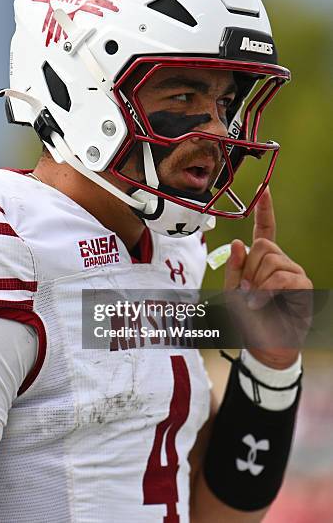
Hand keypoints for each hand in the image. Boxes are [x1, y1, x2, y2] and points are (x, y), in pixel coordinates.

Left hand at [224, 187, 312, 368]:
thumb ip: (234, 268)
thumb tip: (238, 242)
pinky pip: (282, 276)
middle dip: (249, 270)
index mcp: (262, 262)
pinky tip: (264, 303)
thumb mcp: (232, 293)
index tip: (264, 189)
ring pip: (271, 260)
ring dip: (257, 284)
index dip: (265, 210)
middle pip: (262, 246)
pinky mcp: (302, 286)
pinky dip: (267, 291)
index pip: (265, 231)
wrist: (264, 346)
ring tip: (257, 301)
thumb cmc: (248, 320)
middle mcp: (280, 262)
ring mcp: (293, 273)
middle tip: (248, 293)